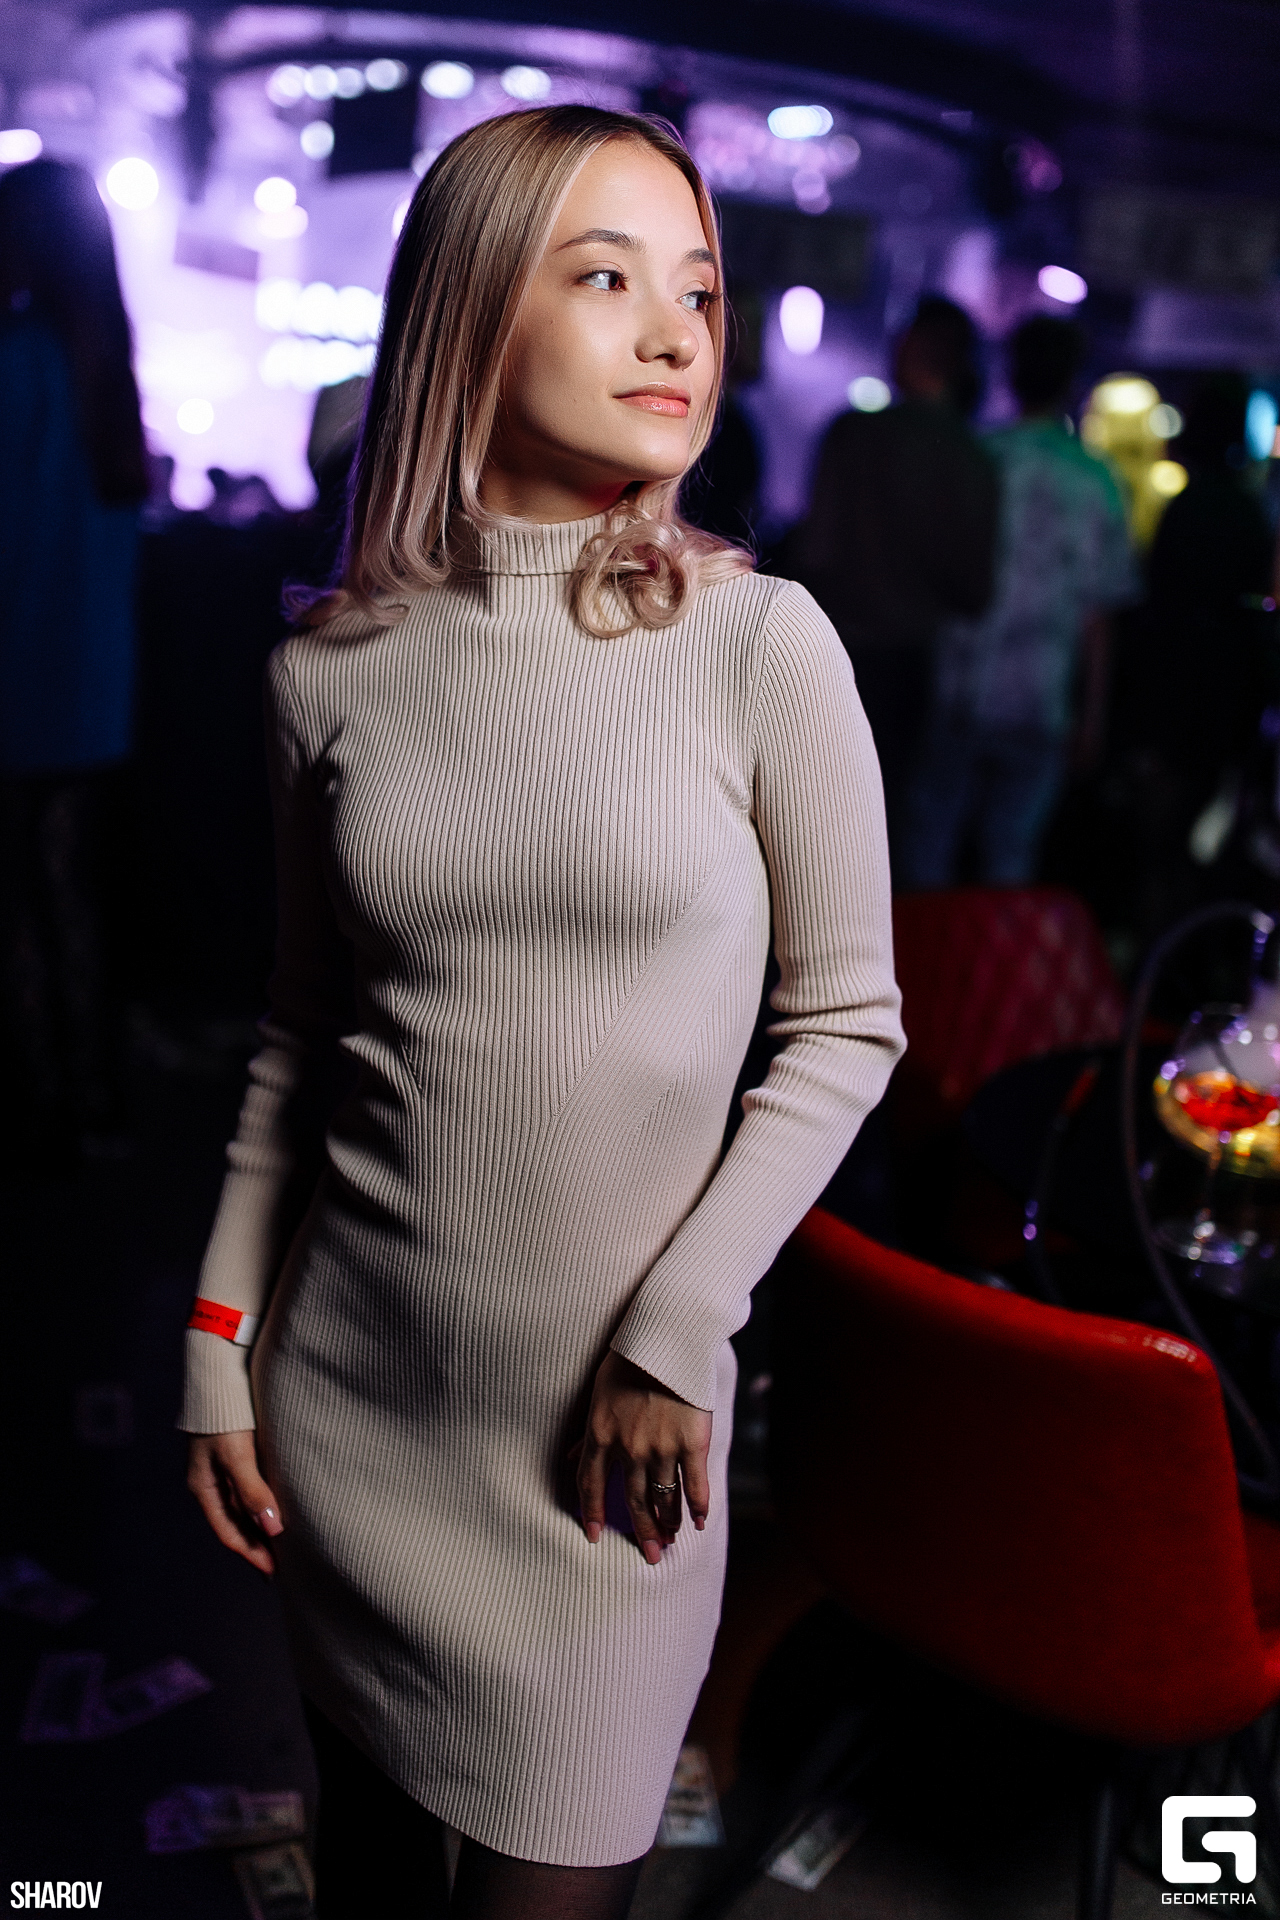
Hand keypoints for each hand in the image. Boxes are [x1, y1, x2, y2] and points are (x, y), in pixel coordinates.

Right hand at [187, 1431, 283, 1575]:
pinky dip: (263, 1503)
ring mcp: (221, 1468)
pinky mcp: (236, 1453)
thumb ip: (253, 1492)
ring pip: (242, 1507)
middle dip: (257, 1544)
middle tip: (283, 1565)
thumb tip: (272, 1530)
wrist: (219, 1375)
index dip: (251, 1553)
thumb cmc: (225, 1417)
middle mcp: (210, 1482)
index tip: (274, 1573)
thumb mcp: (237, 1456)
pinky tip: (278, 1506)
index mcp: (203, 1488)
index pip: (228, 1533)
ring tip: (285, 1542)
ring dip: (260, 1525)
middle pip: (235, 1523)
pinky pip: (249, 1488)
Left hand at [576, 1351, 711, 1564]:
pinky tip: (698, 1522)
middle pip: (632, 1501)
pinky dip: (698, 1506)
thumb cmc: (628, 1361)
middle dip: (640, 1532)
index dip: (592, 1513)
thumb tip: (568, 1456)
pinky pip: (695, 1483)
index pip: (591, 1485)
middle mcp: (630, 1449)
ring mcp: (662, 1447)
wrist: (668, 1338)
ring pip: (664, 1497)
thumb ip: (586, 1432)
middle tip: (648, 1556)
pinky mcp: (692, 1442)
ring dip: (667, 1522)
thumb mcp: (597, 1395)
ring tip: (670, 1541)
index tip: (594, 1536)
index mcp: (601, 1435)